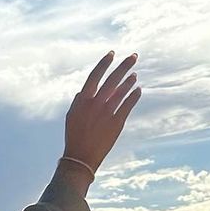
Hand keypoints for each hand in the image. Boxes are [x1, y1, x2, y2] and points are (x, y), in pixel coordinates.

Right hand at [63, 50, 140, 174]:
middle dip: (124, 66)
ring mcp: (107, 112)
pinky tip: (138, 90)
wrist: (81, 157)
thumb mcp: (72, 116)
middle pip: (112, 79)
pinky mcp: (117, 122)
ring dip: (129, 80)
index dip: (104, 63)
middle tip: (134, 56)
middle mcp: (96, 103)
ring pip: (122, 91)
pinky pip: (128, 105)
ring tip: (134, 74)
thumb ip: (78, 102)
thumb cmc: (74, 135)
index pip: (95, 75)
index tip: (111, 53)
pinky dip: (134, 96)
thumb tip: (83, 90)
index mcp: (83, 100)